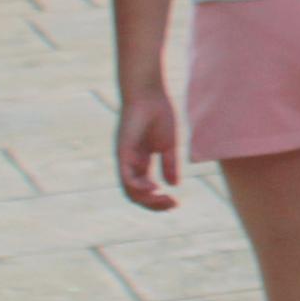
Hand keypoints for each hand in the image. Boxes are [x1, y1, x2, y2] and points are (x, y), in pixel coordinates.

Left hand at [117, 89, 180, 211]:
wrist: (149, 95)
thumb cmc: (159, 115)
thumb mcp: (169, 145)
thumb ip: (170, 165)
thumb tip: (173, 185)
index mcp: (141, 162)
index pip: (145, 189)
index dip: (159, 199)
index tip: (177, 203)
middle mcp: (130, 164)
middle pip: (137, 194)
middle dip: (154, 204)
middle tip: (173, 205)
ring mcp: (125, 159)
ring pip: (130, 189)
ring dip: (148, 199)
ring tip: (165, 199)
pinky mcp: (122, 152)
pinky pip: (127, 176)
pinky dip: (139, 186)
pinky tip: (154, 188)